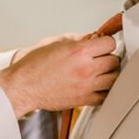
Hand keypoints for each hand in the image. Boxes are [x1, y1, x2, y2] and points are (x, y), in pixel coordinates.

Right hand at [0, 35, 118, 117]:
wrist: (24, 86)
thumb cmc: (34, 65)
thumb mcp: (55, 42)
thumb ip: (77, 39)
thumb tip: (91, 38)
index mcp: (79, 51)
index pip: (110, 43)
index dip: (105, 43)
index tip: (101, 45)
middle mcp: (86, 68)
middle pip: (114, 61)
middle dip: (107, 57)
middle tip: (99, 58)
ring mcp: (86, 85)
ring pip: (114, 79)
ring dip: (109, 74)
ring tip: (100, 72)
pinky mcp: (83, 99)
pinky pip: (105, 96)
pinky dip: (104, 91)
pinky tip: (97, 86)